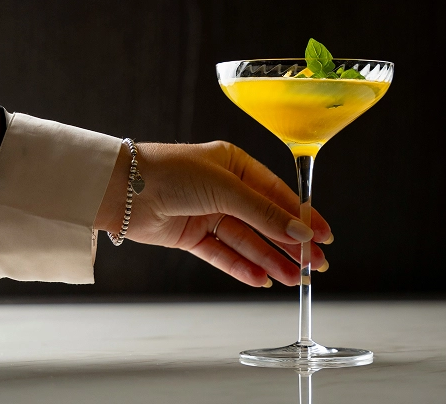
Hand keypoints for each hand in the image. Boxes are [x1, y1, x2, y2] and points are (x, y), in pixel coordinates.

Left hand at [95, 141, 332, 286]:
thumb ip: (265, 212)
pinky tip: (262, 279)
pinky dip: (242, 267)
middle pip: (266, 221)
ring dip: (270, 260)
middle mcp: (225, 190)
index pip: (278, 194)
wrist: (121, 190)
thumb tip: (301, 231)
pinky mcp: (192, 236)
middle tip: (313, 265)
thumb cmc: (172, 173)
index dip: (303, 216)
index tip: (324, 236)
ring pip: (247, 241)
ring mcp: (209, 214)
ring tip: (292, 279)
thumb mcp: (227, 188)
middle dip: (290, 244)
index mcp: (236, 165)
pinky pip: (223, 254)